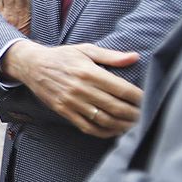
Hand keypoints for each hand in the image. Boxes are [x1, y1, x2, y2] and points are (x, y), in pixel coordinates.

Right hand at [0, 40, 142, 136]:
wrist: (32, 66)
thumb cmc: (62, 56)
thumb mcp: (85, 50)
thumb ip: (111, 56)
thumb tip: (134, 57)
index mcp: (89, 72)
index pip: (121, 89)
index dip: (139, 97)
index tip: (150, 100)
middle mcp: (81, 89)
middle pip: (115, 107)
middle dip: (134, 114)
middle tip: (147, 116)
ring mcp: (72, 102)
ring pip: (103, 120)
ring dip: (122, 125)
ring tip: (135, 126)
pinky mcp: (64, 112)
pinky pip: (87, 127)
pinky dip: (104, 132)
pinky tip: (115, 130)